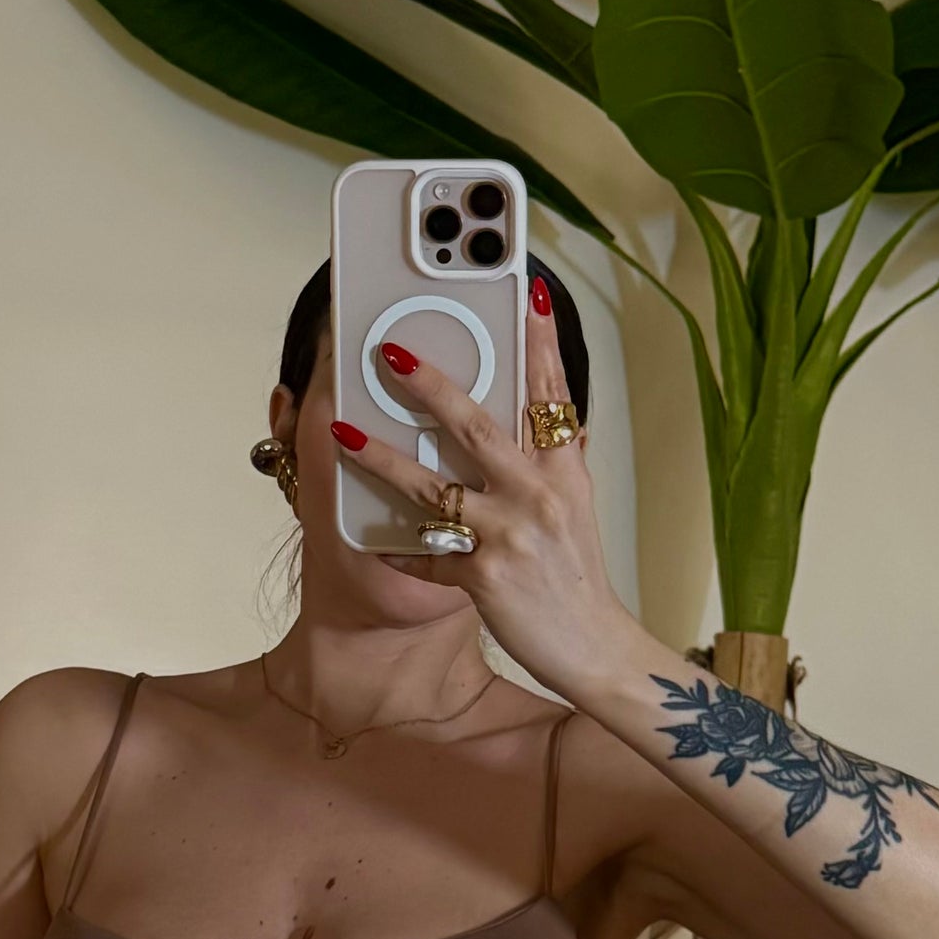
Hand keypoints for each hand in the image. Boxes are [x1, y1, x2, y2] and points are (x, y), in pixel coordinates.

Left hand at [331, 275, 634, 699]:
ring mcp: (510, 537)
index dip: (540, 342)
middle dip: (431, 386)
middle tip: (390, 352)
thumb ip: (547, 462)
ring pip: (435, 488)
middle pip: (478, 428)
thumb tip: (527, 417)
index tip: (529, 292)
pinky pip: (427, 558)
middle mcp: (538, 496)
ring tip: (344, 433)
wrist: (593, 647)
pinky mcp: (484, 579)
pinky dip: (399, 551)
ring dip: (384, 459)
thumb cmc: (575, 575)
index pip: (551, 394)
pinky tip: (371, 541)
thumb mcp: (572, 507)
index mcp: (563, 472)